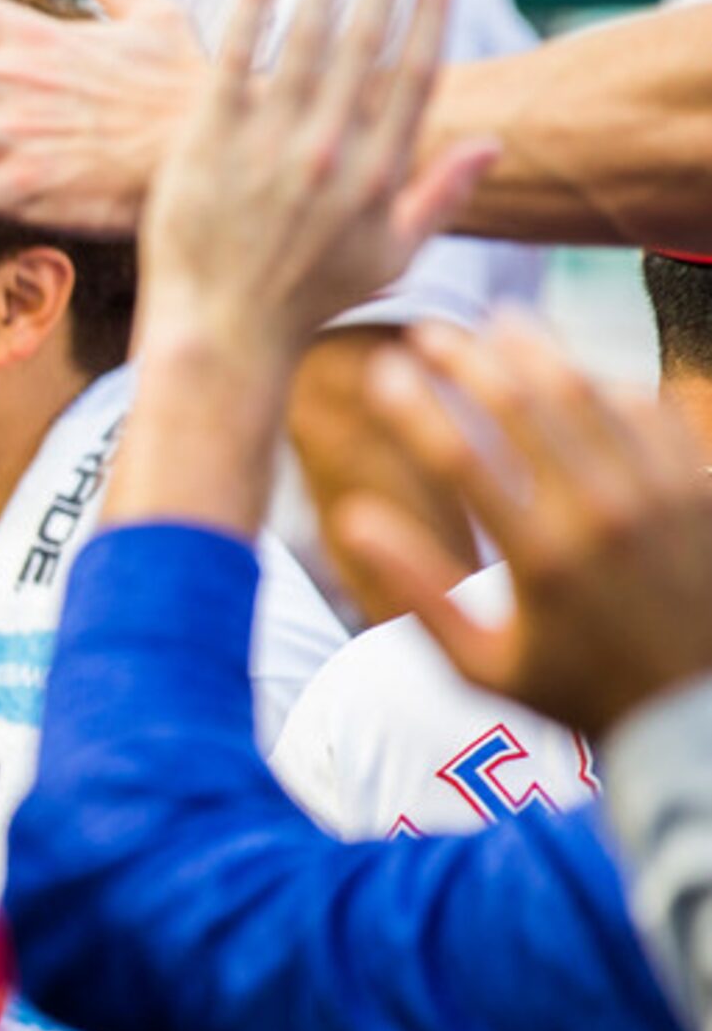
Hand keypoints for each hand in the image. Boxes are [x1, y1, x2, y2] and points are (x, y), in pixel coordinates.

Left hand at [138, 0, 494, 363]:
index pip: (414, 74)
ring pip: (306, 36)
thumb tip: (493, 143)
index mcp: (377, 176)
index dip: (430, 13)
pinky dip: (254, 3)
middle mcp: (329, 153)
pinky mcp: (208, 144)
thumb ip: (443, 197)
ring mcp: (268, 146)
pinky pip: (235, 57)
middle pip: (366, 41)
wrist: (219, 334)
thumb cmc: (306, 301)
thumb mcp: (391, 259)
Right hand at [333, 317, 711, 738]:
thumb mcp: (479, 663)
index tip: (380, 374)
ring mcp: (661, 495)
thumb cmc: (574, 691)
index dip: (414, 410)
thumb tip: (353, 521)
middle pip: (524, 407)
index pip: (462, 461)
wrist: (692, 708)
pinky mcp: (700, 487)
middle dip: (468, 360)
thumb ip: (416, 590)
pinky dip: (607, 384)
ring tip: (501, 322)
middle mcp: (604, 516)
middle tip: (430, 331)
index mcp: (543, 562)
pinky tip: (576, 372)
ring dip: (540, 353)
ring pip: (590, 395)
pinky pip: (649, 411)